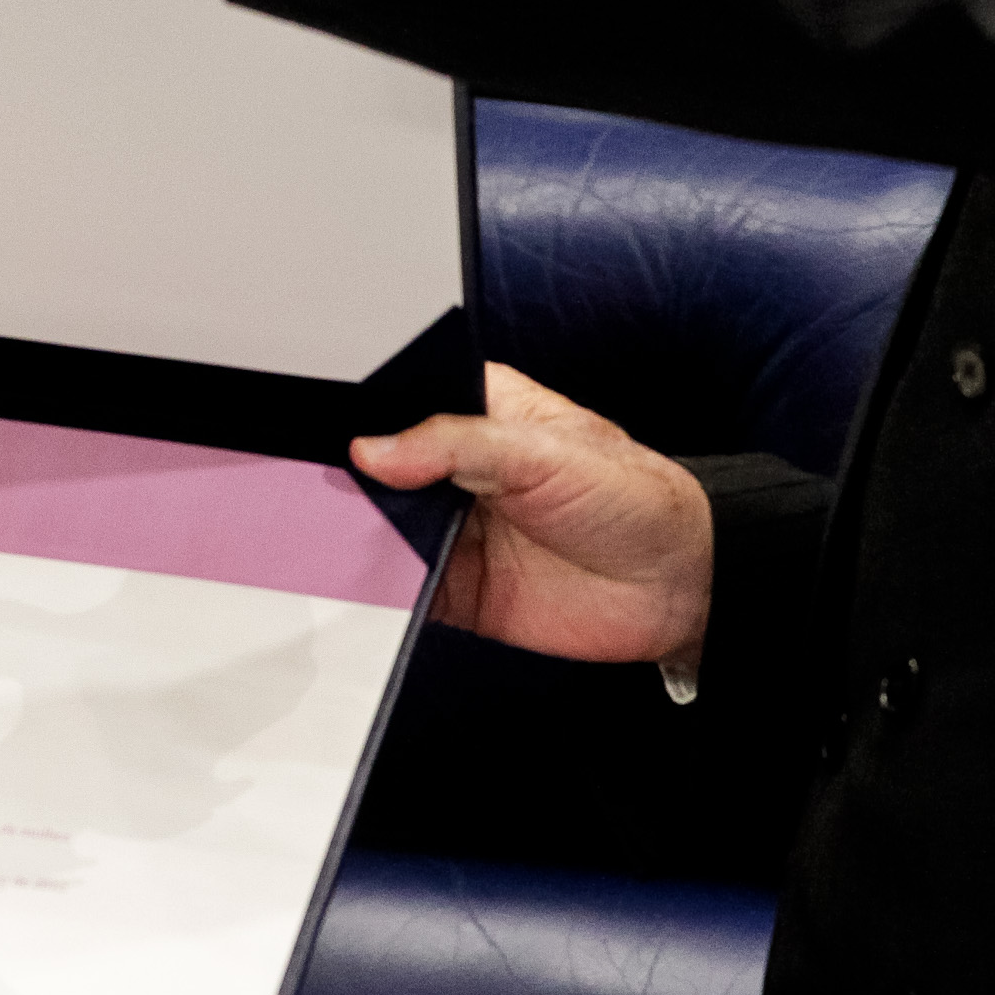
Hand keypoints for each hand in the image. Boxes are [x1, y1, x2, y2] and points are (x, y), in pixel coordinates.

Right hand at [351, 364, 713, 666]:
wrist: (679, 587)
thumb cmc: (633, 497)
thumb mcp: (544, 451)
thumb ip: (456, 444)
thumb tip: (375, 449)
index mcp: (479, 413)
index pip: (403, 403)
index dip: (365, 415)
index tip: (327, 431)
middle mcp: (458, 471)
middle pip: (380, 472)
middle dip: (350, 483)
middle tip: (316, 490)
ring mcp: (454, 531)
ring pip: (381, 530)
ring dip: (359, 538)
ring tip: (324, 538)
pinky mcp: (457, 589)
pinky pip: (401, 589)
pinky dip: (379, 591)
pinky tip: (363, 585)